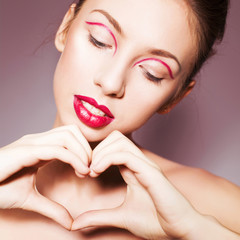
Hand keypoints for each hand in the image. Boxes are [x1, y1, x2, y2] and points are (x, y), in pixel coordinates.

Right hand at [0, 125, 90, 229]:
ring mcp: (31, 143)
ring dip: (83, 152)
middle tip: (90, 169)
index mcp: (41, 147)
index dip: (85, 149)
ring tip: (85, 170)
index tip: (89, 169)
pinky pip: (57, 149)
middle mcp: (38, 141)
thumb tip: (70, 222)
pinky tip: (81, 171)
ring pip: (68, 135)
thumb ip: (52, 208)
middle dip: (87, 148)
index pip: (71, 136)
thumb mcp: (31, 200)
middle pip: (72, 131)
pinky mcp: (25, 151)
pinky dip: (74, 158)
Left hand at [72, 130, 197, 238]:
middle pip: (115, 137)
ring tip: (93, 170)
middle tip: (89, 169)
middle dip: (97, 149)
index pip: (113, 147)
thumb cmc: (155, 221)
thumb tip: (76, 225)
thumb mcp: (120, 217)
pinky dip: (108, 159)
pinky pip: (126, 154)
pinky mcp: (151, 172)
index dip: (96, 154)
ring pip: (119, 141)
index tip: (87, 172)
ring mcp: (146, 165)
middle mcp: (140, 162)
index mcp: (133, 169)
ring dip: (101, 152)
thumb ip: (98, 217)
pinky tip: (98, 171)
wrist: (180, 230)